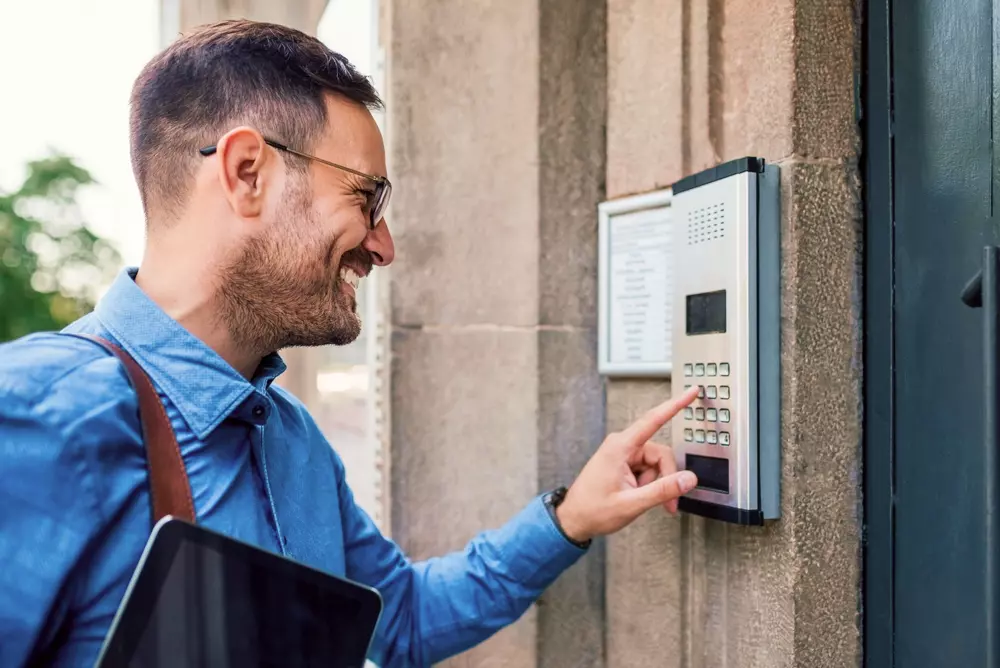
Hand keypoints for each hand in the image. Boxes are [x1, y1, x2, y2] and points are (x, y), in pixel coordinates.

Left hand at [555, 385, 699, 542]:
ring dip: (656, 485)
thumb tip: (688, 478)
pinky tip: (638, 496)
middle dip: (667, 479)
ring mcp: (624, 454)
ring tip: (642, 501)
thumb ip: (663, 490)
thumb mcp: (631, 503)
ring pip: (656, 464)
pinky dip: (649, 485)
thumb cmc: (593, 510)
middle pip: (661, 454)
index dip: (675, 405)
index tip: (691, 392)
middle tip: (668, 503)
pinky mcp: (625, 463)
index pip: (653, 420)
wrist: (574, 520)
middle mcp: (622, 445)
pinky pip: (648, 470)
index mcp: (620, 447)